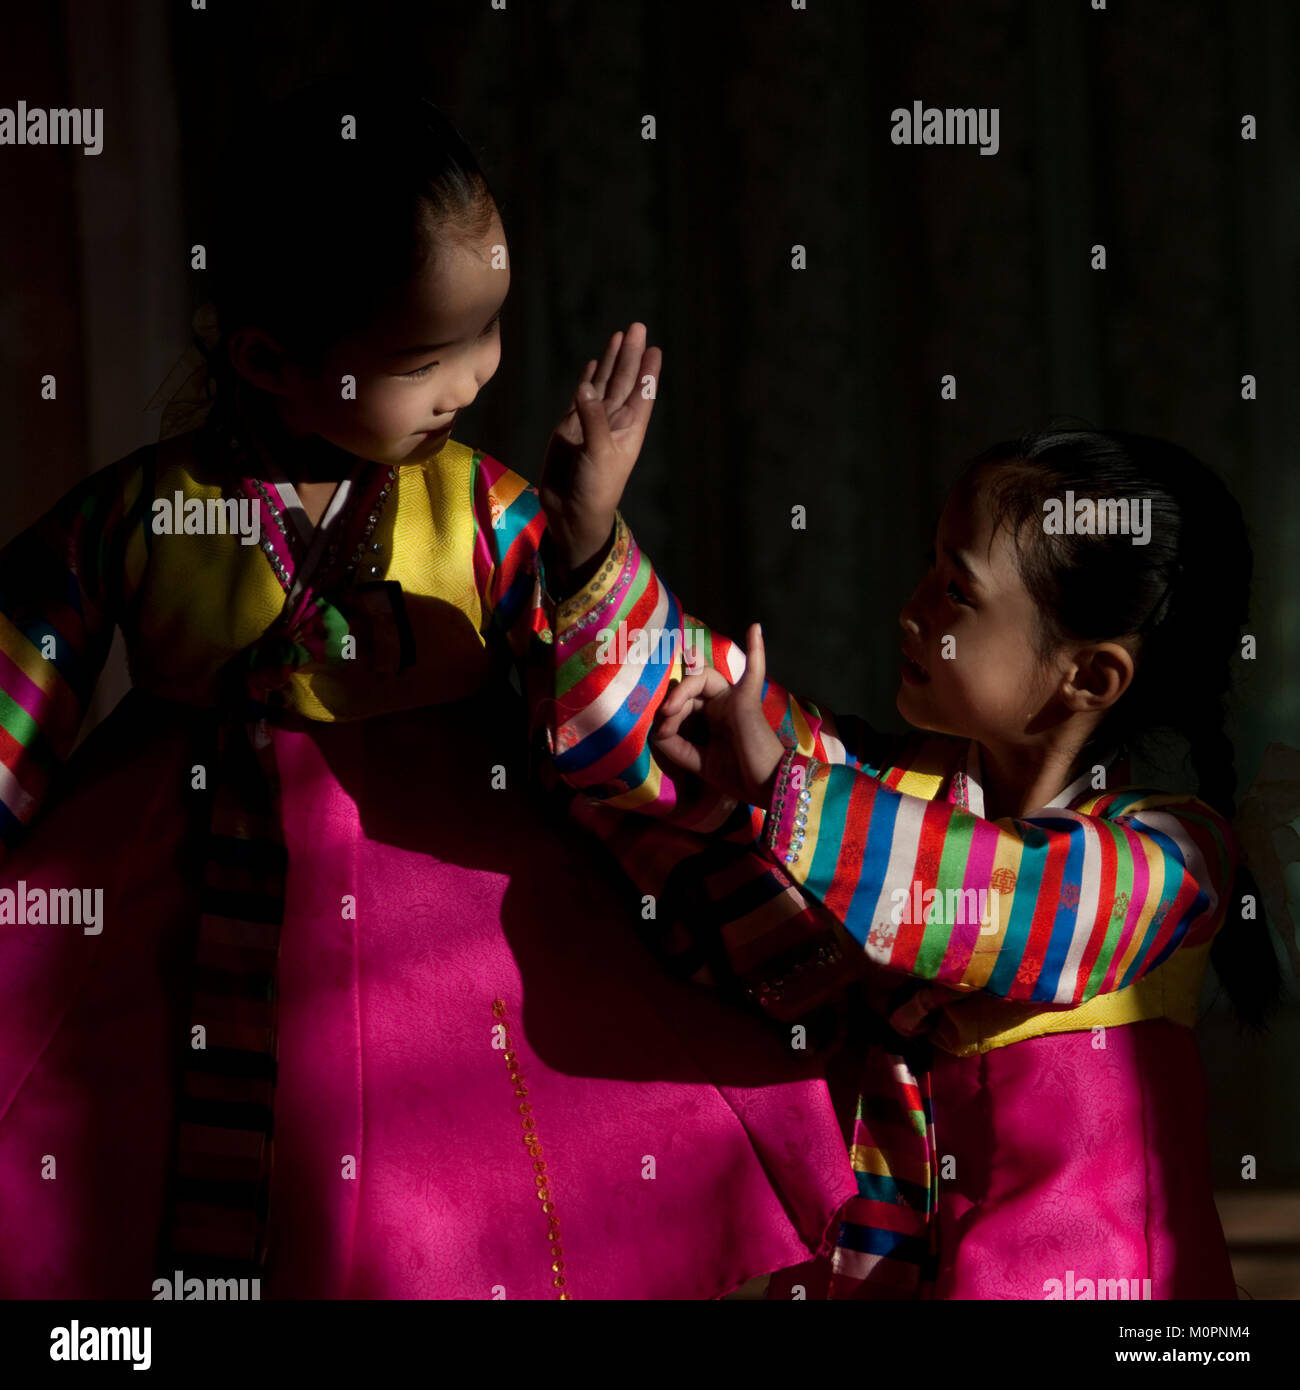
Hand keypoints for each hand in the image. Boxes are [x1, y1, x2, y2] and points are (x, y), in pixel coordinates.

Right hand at [540, 323, 661, 578]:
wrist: (570, 512)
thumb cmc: (595, 488)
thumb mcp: (598, 453)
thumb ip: (592, 419)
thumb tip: (585, 386)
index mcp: (629, 429)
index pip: (642, 393)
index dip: (648, 371)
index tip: (654, 347)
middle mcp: (612, 422)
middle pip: (624, 381)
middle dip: (629, 355)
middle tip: (637, 327)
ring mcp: (591, 422)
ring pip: (603, 385)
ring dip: (610, 361)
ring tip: (618, 336)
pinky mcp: (569, 427)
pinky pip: (580, 397)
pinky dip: (587, 379)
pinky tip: (592, 364)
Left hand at [651, 623, 786, 807]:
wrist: (767, 788)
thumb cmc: (738, 775)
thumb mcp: (697, 761)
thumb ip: (676, 745)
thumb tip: (656, 729)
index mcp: (711, 717)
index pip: (683, 703)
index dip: (667, 716)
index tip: (661, 734)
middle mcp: (722, 704)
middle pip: (690, 688)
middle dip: (673, 702)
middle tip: (664, 719)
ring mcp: (735, 699)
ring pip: (704, 678)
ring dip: (683, 689)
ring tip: (671, 708)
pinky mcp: (747, 700)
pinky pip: (754, 672)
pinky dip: (756, 650)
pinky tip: (754, 628)